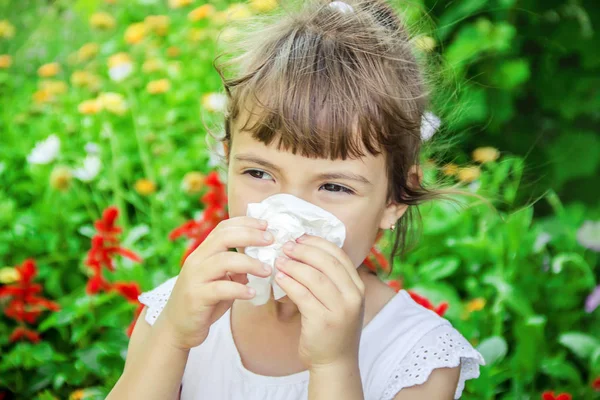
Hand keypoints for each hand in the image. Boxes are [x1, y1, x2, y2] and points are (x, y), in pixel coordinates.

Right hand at [155, 216, 273, 350]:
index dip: (245, 223)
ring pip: (223, 261)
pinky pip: (220, 289)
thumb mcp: (219, 282)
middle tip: (270, 240)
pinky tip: (252, 293)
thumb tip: (257, 263)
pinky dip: (239, 289)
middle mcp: (196, 261)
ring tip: (267, 270)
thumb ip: (235, 271)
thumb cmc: (202, 302)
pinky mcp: (196, 298)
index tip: (266, 225)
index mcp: (203, 253)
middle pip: (223, 238)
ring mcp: (195, 278)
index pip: (223, 228)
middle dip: (250, 235)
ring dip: (250, 263)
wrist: (177, 328)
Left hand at [274, 234, 365, 368]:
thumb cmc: (333, 327)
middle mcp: (353, 296)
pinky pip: (303, 295)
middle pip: (327, 263)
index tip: (299, 237)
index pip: (339, 255)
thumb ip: (331, 278)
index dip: (317, 243)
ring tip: (279, 260)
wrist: (335, 361)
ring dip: (294, 265)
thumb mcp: (340, 300)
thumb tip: (305, 250)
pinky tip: (279, 278)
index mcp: (358, 286)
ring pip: (315, 277)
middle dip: (304, 251)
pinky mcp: (323, 322)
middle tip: (286, 246)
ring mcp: (340, 310)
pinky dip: (289, 283)